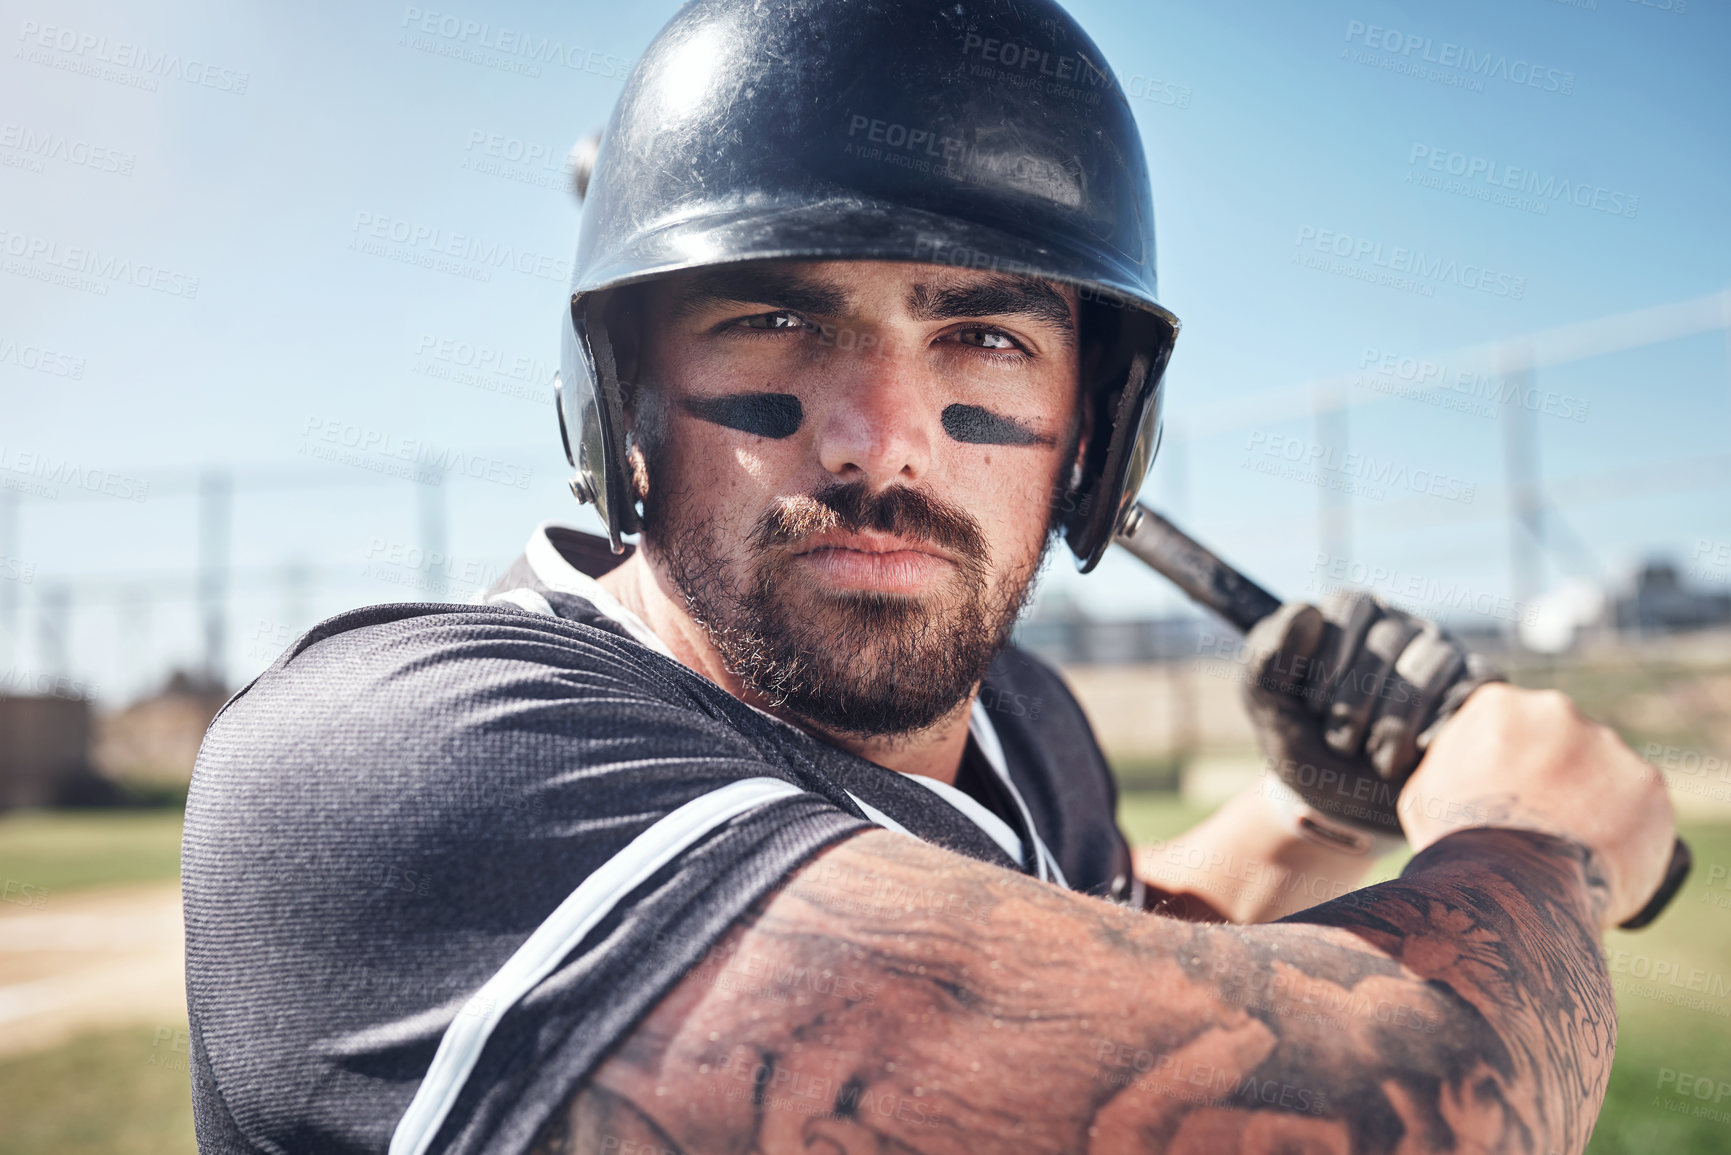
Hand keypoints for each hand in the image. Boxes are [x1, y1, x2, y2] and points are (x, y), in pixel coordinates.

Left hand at [1240, 590, 1501, 837]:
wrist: (1352, 810)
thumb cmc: (1306, 748)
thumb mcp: (1269, 709)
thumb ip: (1266, 659)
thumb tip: (1306, 612)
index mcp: (1347, 619)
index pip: (1349, 605)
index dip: (1329, 660)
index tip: (1313, 706)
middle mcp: (1399, 626)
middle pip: (1390, 636)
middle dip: (1356, 701)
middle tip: (1340, 742)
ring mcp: (1442, 655)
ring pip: (1434, 660)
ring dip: (1396, 721)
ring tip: (1376, 758)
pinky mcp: (1477, 689)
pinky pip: (1476, 685)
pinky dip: (1442, 726)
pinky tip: (1418, 753)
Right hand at [1402, 682, 1676, 928]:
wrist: (1508, 887)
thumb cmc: (1457, 844)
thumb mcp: (1428, 790)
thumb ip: (1454, 763)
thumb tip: (1466, 768)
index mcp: (1498, 706)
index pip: (1510, 723)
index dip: (1510, 762)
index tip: (1511, 792)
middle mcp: (1556, 710)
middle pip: (1562, 739)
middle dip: (1557, 773)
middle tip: (1542, 820)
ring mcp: (1607, 744)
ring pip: (1604, 769)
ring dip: (1594, 798)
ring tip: (1571, 846)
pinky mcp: (1648, 784)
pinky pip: (1640, 804)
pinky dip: (1627, 828)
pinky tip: (1599, 855)